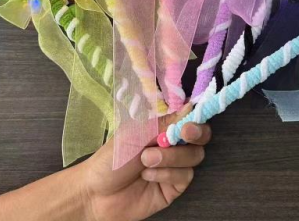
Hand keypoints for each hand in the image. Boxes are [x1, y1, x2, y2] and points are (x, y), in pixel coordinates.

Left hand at [82, 104, 211, 220]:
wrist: (96, 193)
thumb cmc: (113, 157)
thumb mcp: (136, 134)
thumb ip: (165, 122)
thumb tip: (191, 106)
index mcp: (165, 128)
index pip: (191, 117)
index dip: (197, 117)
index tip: (189, 120)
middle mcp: (174, 145)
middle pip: (202, 136)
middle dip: (196, 133)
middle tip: (183, 133)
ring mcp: (176, 166)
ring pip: (194, 156)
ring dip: (171, 156)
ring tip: (146, 159)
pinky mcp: (175, 187)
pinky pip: (185, 176)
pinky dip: (167, 173)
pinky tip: (148, 175)